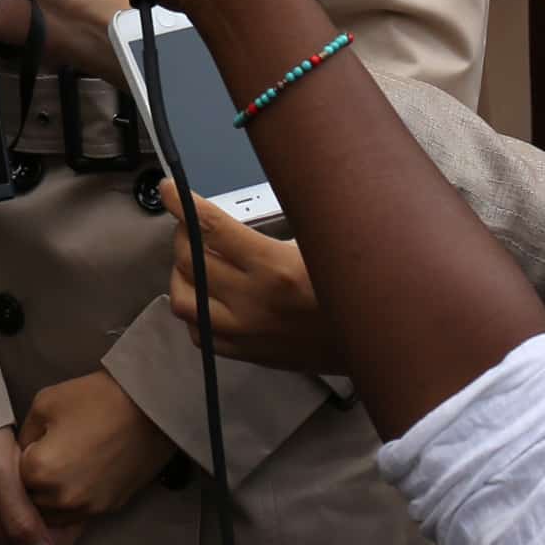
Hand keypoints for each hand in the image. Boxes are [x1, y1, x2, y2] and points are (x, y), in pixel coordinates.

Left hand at [15, 369, 174, 530]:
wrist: (150, 408)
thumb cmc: (97, 399)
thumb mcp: (45, 403)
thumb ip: (24, 435)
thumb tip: (22, 454)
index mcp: (39, 471)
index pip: (11, 480)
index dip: (18, 463)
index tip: (31, 447)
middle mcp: (61, 499)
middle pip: (31, 504)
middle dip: (32, 486)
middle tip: (45, 458)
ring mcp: (87, 508)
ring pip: (54, 517)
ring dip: (52, 499)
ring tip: (63, 468)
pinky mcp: (109, 509)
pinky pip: (80, 515)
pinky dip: (74, 502)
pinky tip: (81, 476)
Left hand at [167, 193, 337, 372]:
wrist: (375, 342)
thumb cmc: (354, 286)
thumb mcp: (323, 244)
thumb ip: (282, 222)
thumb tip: (246, 199)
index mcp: (274, 268)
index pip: (210, 228)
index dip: (183, 204)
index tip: (170, 189)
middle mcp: (253, 302)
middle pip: (189, 261)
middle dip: (183, 234)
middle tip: (192, 224)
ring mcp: (246, 333)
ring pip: (184, 301)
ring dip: (181, 274)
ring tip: (195, 260)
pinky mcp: (248, 355)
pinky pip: (200, 335)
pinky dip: (195, 312)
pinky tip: (207, 297)